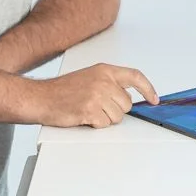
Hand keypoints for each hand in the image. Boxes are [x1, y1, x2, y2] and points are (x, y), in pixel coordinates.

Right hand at [35, 63, 158, 128]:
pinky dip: (95, 124)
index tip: (154, 98)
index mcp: (104, 70)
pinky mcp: (90, 110)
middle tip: (97, 106)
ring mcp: (97, 95)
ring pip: (117, 117)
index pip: (135, 76)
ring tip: (88, 110)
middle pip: (127, 104)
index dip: (148, 88)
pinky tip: (83, 116)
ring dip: (105, 119)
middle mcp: (103, 81)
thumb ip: (109, 83)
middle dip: (115, 110)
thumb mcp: (89, 77)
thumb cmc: (62, 90)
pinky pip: (104, 124)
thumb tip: (126, 97)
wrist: (41, 97)